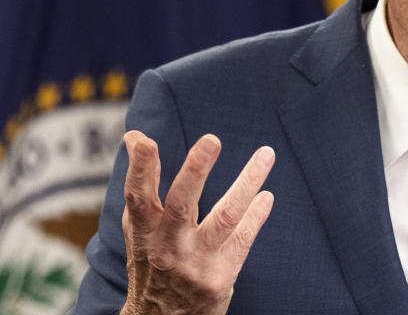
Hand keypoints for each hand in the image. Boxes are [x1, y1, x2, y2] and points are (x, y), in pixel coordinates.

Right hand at [119, 131, 274, 314]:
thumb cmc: (152, 261)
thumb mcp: (140, 228)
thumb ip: (142, 184)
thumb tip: (135, 136)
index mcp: (144, 232)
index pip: (138, 196)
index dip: (139, 168)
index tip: (143, 140)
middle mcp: (167, 247)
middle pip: (181, 204)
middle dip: (195, 170)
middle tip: (212, 139)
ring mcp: (195, 262)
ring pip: (225, 216)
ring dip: (248, 182)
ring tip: (266, 154)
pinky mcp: (220, 276)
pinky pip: (243, 239)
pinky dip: (256, 214)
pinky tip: (267, 195)